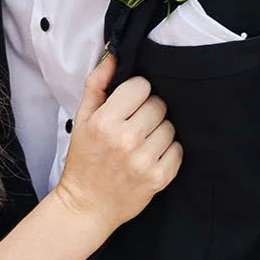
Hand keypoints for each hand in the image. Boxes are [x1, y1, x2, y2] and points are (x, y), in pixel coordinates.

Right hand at [55, 54, 181, 236]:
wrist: (87, 205)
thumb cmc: (84, 160)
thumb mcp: (81, 119)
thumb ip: (96, 84)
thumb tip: (114, 55)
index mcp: (104, 122)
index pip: (141, 86)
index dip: (136, 93)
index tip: (128, 105)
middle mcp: (126, 139)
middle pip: (158, 104)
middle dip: (148, 111)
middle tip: (136, 125)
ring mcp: (144, 160)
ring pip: (170, 126)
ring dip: (159, 131)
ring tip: (142, 142)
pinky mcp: (159, 178)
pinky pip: (178, 149)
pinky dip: (168, 151)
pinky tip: (151, 156)